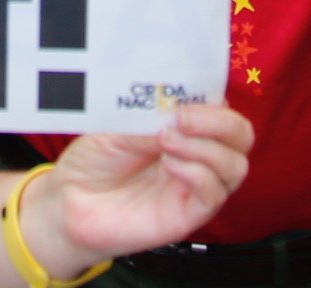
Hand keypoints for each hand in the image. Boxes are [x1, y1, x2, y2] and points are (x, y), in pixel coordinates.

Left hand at [26, 104, 254, 272]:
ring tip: (166, 141)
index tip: (187, 94)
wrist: (69, 201)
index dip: (215, 99)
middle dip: (221, 122)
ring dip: (206, 148)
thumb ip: (150, 118)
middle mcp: (196, 156)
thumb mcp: (118, 125)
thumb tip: (179, 107)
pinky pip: (214, 195)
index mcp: (184, 129)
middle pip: (241, 137)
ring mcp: (194, 186)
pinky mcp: (187, 215)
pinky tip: (170, 165)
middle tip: (183, 117)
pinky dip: (198, 174)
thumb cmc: (94, 160)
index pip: (223, 109)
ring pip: (235, 166)